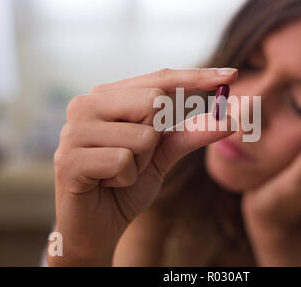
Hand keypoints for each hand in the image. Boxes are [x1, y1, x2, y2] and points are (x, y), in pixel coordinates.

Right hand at [50, 68, 236, 265]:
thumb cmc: (127, 184)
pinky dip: (125, 179)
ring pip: (143, 135)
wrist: (97, 225)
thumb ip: (190, 133)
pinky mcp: (68, 159)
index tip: (232, 75)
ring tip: (116, 173)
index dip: (198, 77)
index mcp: (108, 96)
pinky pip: (123, 161)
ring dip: (141, 163)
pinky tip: (106, 184)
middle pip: (154, 101)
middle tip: (134, 157)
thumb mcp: (163, 155)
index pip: (160, 79)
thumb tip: (228, 119)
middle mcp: (86, 104)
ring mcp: (73, 130)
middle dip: (157, 138)